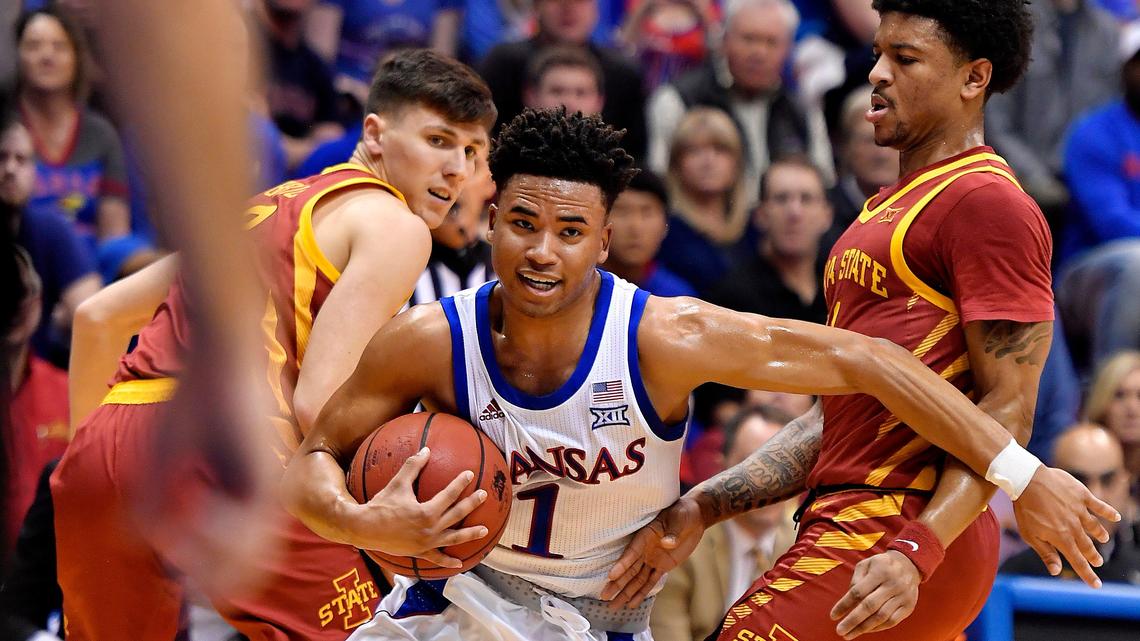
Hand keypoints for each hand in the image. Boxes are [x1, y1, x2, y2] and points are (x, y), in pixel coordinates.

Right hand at [353, 447, 489, 567]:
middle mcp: (430, 528)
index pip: (449, 494)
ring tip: (485, 530)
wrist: (365, 529)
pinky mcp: (420, 552)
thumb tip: (426, 450)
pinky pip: (437, 558)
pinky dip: (448, 562)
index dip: (460, 483)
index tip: (470, 475)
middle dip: (472, 504)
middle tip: (484, 495)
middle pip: (457, 514)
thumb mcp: (397, 483)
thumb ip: (413, 466)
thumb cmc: (380, 505)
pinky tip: (459, 564)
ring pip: (454, 538)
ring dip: (470, 534)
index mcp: (427, 511)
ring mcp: (426, 543)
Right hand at [601, 496, 705, 607]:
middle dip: (617, 584)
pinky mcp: (662, 566)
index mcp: (645, 536)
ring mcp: (652, 559)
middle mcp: (645, 550)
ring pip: (636, 579)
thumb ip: (672, 532)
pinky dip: (641, 593)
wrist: (694, 517)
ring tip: (613, 607)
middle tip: (604, 596)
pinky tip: (632, 603)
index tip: (611, 576)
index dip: (621, 565)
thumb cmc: (683, 513)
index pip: (631, 553)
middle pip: (629, 570)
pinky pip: (650, 582)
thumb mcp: (678, 519)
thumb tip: (667, 543)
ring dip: (626, 593)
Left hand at [830, 550, 918, 639]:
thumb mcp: (866, 564)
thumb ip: (856, 579)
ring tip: (850, 634)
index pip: (858, 592)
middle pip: (869, 606)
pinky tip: (866, 630)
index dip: (844, 605)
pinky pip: (892, 621)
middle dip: (853, 621)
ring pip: (881, 617)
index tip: (833, 616)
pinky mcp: (908, 606)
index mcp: (879, 572)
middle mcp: (892, 585)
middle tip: (840, 631)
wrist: (909, 564)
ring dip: (864, 628)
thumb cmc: (881, 565)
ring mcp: (902, 597)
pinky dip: (878, 628)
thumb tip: (849, 599)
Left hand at [1013, 465, 1120, 587]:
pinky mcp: (1082, 496)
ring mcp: (1080, 511)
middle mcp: (1074, 527)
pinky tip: (1115, 518)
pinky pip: (1099, 506)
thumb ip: (1045, 553)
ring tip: (1104, 539)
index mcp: (1061, 538)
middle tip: (1098, 562)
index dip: (1087, 574)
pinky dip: (1108, 512)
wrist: (1027, 480)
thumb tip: (1056, 571)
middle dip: (1093, 556)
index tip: (1096, 585)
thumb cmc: (1025, 509)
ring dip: (1100, 534)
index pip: (1077, 561)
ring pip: (1094, 527)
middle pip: (1087, 545)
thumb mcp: (1030, 534)